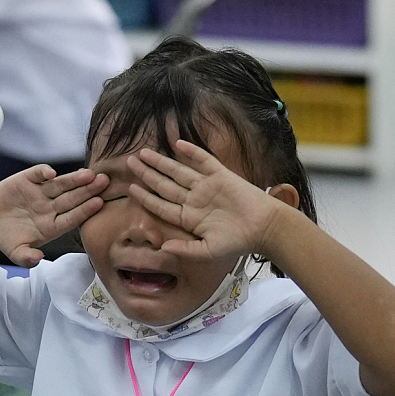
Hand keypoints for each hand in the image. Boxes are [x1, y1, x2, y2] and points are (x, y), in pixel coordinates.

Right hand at [0, 165, 105, 264]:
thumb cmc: (6, 238)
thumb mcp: (15, 252)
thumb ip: (26, 258)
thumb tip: (36, 259)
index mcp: (52, 226)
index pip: (72, 217)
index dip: (85, 210)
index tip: (98, 203)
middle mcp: (50, 207)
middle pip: (72, 198)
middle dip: (88, 190)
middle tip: (104, 182)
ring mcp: (40, 193)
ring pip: (61, 184)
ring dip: (74, 179)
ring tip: (89, 174)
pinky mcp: (27, 180)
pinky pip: (38, 174)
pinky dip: (44, 172)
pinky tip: (51, 172)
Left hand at [129, 140, 289, 258]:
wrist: (264, 228)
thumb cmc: (237, 242)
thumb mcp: (207, 251)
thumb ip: (184, 250)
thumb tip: (162, 248)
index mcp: (188, 218)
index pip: (161, 205)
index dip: (145, 196)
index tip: (130, 188)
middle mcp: (194, 200)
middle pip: (165, 185)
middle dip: (147, 174)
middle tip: (129, 162)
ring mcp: (207, 186)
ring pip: (179, 171)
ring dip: (162, 161)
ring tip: (144, 153)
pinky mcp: (222, 176)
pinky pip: (204, 161)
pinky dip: (192, 152)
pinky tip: (177, 144)